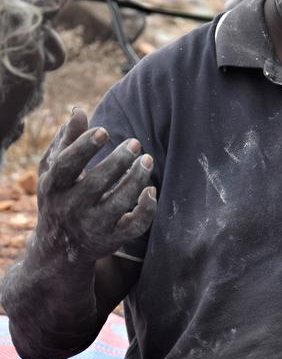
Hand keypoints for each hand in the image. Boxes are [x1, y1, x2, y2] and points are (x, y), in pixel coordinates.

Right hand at [36, 109, 156, 261]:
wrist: (58, 248)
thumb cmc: (58, 196)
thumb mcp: (53, 169)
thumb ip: (66, 140)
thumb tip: (78, 110)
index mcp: (54, 186)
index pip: (65, 166)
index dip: (83, 147)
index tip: (104, 131)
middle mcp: (71, 207)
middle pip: (96, 184)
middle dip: (118, 162)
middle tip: (135, 142)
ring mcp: (92, 224)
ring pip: (118, 203)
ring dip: (135, 180)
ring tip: (147, 160)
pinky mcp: (112, 238)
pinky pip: (134, 226)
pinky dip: (146, 210)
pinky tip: (151, 190)